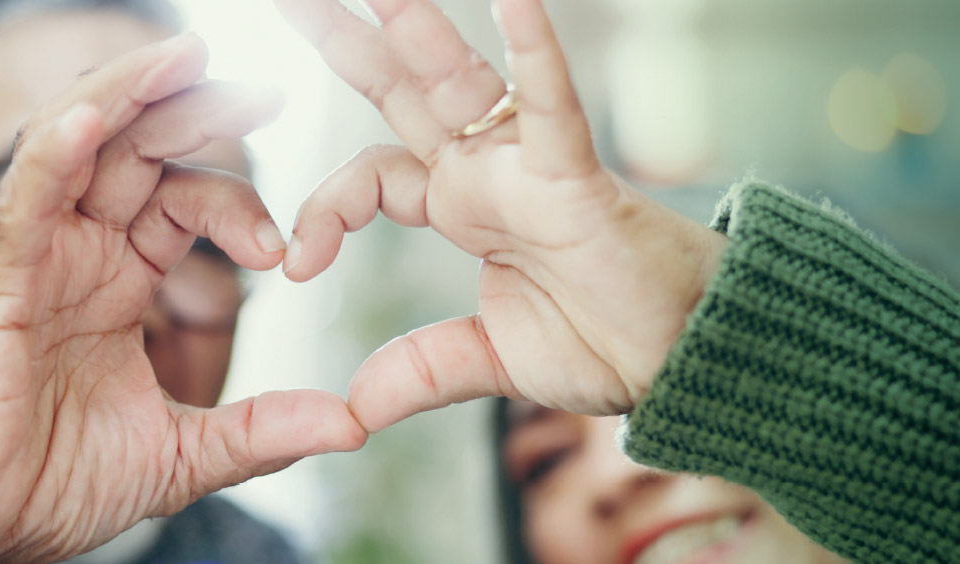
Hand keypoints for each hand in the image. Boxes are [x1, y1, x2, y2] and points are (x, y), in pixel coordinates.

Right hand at [0, 35, 366, 562]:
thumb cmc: (59, 481)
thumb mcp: (180, 454)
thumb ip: (261, 431)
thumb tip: (352, 423)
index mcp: (120, 277)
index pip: (182, 200)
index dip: (237, 206)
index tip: (282, 252)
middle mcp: (77, 250)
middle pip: (138, 150)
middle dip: (198, 112)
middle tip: (265, 93)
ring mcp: (34, 255)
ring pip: (79, 145)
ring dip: (130, 96)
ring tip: (188, 56)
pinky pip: (23, 198)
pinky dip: (56, 154)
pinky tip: (95, 117)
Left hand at [275, 0, 727, 426]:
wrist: (681, 361)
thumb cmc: (602, 344)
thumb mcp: (490, 362)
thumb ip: (422, 372)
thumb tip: (352, 411)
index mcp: (460, 207)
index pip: (371, 176)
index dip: (323, 209)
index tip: (294, 268)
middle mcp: (485, 173)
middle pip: (399, 93)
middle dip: (347, 43)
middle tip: (290, 0)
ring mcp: (527, 168)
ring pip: (459, 81)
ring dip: (415, 27)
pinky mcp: (577, 178)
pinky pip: (554, 106)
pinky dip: (536, 55)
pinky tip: (514, 1)